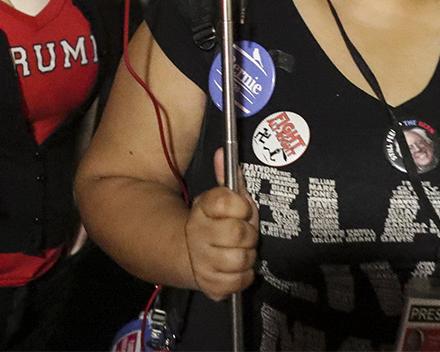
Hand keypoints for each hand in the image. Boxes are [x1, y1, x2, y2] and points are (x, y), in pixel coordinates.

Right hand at [184, 149, 257, 300]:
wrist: (189, 252)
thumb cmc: (216, 222)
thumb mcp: (220, 199)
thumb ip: (227, 179)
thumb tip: (223, 154)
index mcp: (202, 209)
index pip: (226, 201)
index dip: (241, 206)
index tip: (242, 209)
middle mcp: (198, 235)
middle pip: (238, 233)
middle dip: (250, 234)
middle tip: (246, 233)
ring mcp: (201, 261)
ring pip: (240, 260)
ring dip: (248, 256)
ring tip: (242, 251)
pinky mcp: (208, 284)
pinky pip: (238, 283)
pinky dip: (244, 276)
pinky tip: (237, 268)